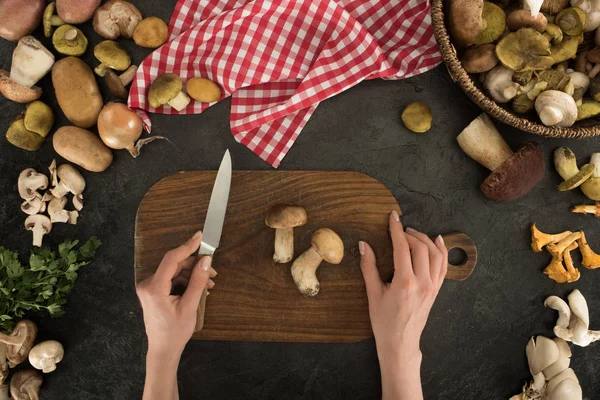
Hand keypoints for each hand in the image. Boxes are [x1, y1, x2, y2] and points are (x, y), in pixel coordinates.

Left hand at [136, 231, 216, 358]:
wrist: (164, 349)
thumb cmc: (175, 332)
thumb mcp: (190, 306)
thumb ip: (198, 281)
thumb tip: (206, 261)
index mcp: (154, 288)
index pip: (171, 259)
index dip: (187, 246)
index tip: (199, 237)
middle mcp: (148, 284)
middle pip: (175, 265)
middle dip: (195, 267)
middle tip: (212, 273)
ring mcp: (149, 288)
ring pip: (175, 272)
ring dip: (193, 276)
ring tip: (208, 286)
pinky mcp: (154, 291)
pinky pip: (172, 279)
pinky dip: (186, 282)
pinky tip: (199, 290)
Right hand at [359, 210, 446, 399]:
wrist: (400, 343)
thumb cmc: (384, 321)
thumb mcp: (373, 294)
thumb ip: (369, 267)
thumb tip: (364, 245)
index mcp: (404, 282)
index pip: (402, 247)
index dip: (396, 229)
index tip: (393, 217)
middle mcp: (422, 282)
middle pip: (420, 247)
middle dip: (409, 234)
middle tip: (399, 229)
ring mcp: (432, 286)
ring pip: (435, 254)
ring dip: (425, 240)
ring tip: (413, 233)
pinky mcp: (436, 290)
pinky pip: (443, 266)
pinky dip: (441, 251)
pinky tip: (436, 241)